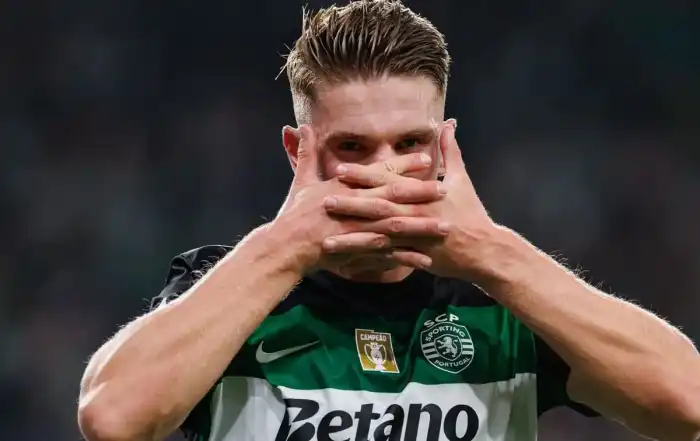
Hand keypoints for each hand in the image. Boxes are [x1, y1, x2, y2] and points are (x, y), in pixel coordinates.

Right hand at [272, 125, 449, 273]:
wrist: (287, 246)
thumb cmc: (294, 214)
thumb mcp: (301, 181)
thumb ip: (307, 154)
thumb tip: (303, 128)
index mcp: (346, 187)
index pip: (380, 172)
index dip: (404, 164)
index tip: (425, 157)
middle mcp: (357, 207)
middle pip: (395, 198)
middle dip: (422, 194)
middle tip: (445, 190)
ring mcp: (360, 231)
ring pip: (397, 227)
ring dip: (422, 227)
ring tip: (445, 227)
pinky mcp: (359, 253)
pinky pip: (388, 256)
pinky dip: (407, 258)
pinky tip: (426, 260)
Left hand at [323, 121, 497, 279]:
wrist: (484, 250)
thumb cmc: (471, 213)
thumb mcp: (462, 179)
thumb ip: (450, 152)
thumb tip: (448, 124)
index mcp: (423, 193)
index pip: (388, 180)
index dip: (363, 175)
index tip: (340, 170)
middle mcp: (416, 213)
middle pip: (378, 206)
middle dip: (351, 203)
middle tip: (323, 199)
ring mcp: (414, 237)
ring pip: (378, 236)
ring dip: (352, 236)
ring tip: (327, 237)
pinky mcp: (414, 256)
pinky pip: (386, 259)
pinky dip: (367, 260)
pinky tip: (346, 263)